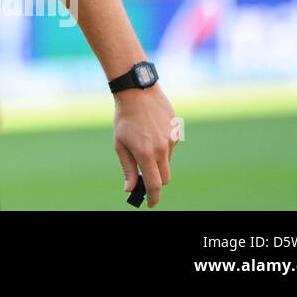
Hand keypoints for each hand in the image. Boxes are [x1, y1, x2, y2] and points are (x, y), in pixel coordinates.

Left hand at [113, 84, 176, 207]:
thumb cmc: (125, 118)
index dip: (152, 197)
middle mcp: (162, 149)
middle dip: (156, 182)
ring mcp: (172, 140)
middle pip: (165, 178)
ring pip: (167, 161)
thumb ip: (128, 168)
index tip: (150, 204)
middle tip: (145, 178)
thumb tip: (131, 188)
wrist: (138, 91)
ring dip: (157, 160)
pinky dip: (162, 147)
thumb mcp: (120, 144)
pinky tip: (151, 132)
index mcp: (146, 153)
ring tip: (143, 141)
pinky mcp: (177, 132)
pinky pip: (170, 147)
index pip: (154, 184)